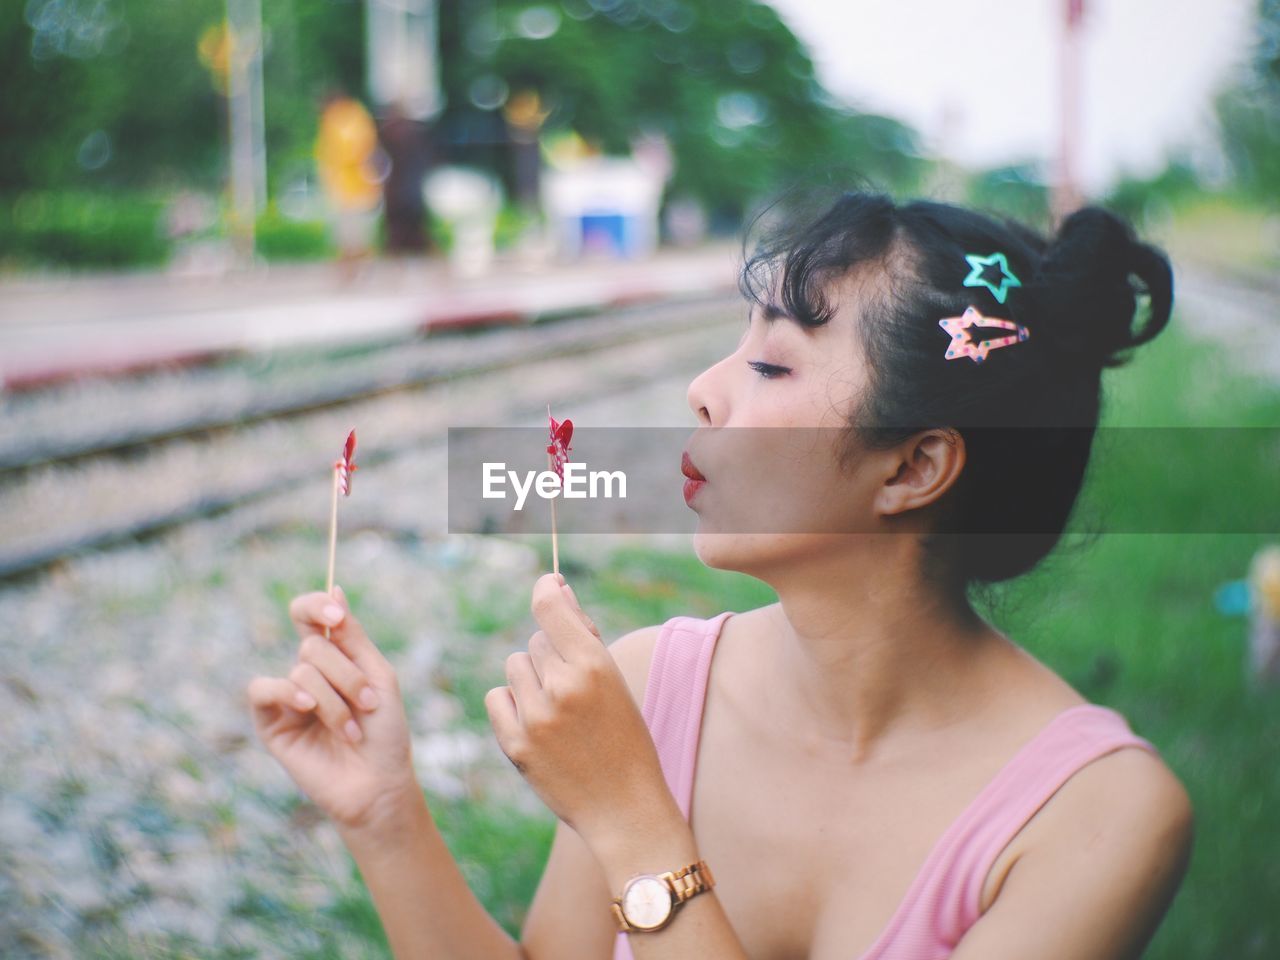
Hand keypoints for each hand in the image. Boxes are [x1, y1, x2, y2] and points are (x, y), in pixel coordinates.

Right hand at [247, 585, 419, 830]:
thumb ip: (353, 636)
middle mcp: (308, 673)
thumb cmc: (385, 732)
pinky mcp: (271, 723)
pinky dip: (289, 693)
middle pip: (314, 644)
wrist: (379, 784)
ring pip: (301, 668)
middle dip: (347, 674)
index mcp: (335, 657)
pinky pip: (263, 689)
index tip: (335, 614)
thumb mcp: (378, 676)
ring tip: (351, 730)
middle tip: (369, 705)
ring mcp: (288, 698)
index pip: (309, 615)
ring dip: (334, 698)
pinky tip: (308, 708)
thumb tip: (335, 588)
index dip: (316, 605)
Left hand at [484, 574, 679, 851]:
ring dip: (530, 680)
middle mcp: (562, 687)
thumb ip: (584, 638)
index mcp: (594, 666)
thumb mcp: (616, 683)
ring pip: (514, 666)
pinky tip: (536, 725)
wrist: (625, 809)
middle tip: (575, 688)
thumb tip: (556, 591)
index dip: (546, 589)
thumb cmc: (626, 740)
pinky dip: (511, 705)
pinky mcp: (515, 745)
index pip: (550, 607)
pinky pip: (497, 697)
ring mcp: (535, 717)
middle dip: (550, 655)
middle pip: (535, 641)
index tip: (548, 583)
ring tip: (557, 710)